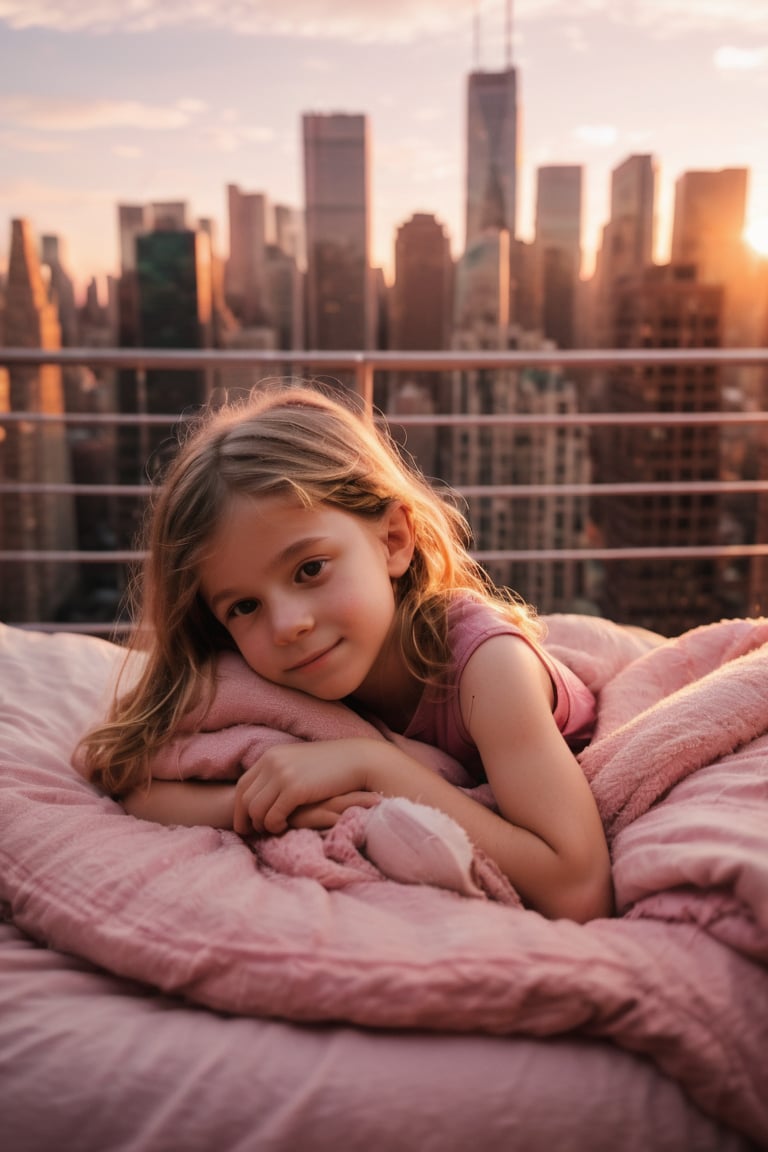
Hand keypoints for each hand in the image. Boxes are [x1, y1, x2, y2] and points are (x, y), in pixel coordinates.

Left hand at [233, 739, 383, 835]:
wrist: (358, 760)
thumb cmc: (332, 765)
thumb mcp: (300, 763)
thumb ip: (282, 773)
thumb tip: (268, 793)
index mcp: (271, 756)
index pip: (242, 785)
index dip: (240, 808)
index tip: (246, 824)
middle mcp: (272, 762)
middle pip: (244, 798)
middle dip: (246, 820)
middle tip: (256, 833)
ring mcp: (282, 774)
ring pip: (255, 809)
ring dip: (262, 824)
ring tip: (275, 829)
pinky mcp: (295, 788)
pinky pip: (272, 815)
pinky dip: (275, 825)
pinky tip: (285, 826)